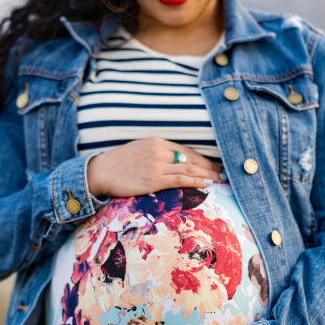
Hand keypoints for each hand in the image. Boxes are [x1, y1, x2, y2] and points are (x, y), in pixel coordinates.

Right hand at [86, 137, 225, 198]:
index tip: (213, 163)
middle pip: (191, 158)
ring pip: (188, 169)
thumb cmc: (119, 163)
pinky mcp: (153, 180)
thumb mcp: (140, 150)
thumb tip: (176, 161)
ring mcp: (157, 165)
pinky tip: (207, 183)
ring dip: (207, 174)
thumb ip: (158, 153)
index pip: (185, 150)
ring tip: (220, 178)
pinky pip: (180, 180)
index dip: (202, 157)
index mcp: (157, 142)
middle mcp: (159, 151)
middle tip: (223, 171)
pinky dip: (196, 181)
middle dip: (209, 165)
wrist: (101, 172)